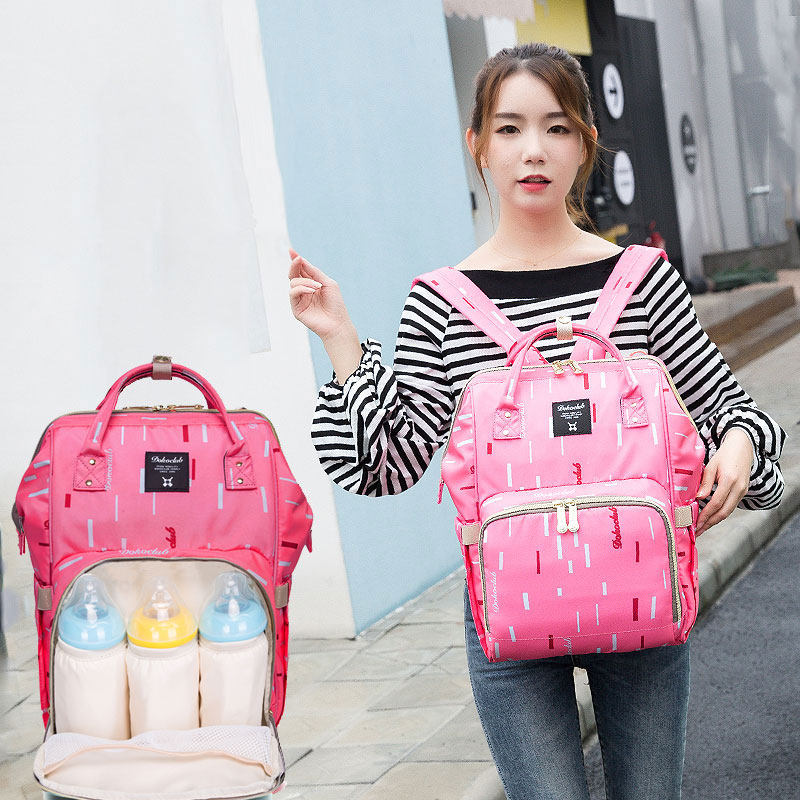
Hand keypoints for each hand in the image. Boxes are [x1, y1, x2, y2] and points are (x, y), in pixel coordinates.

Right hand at [288, 249, 361, 383]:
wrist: (338, 323)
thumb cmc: (335, 304)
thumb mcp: (327, 283)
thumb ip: (314, 272)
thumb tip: (301, 260)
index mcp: (312, 284)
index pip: (301, 270)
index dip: (296, 260)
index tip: (291, 251)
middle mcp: (304, 291)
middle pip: (293, 274)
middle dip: (295, 265)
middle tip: (298, 259)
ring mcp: (299, 300)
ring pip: (293, 282)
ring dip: (305, 281)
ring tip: (317, 287)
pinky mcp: (296, 309)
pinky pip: (292, 293)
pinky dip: (301, 289)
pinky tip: (312, 291)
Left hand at [695, 428, 753, 534]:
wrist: (743, 447)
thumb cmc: (724, 455)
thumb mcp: (711, 466)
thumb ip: (705, 483)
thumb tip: (697, 499)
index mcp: (730, 480)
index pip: (716, 503)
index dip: (705, 516)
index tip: (694, 524)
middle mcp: (739, 488)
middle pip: (723, 512)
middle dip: (709, 524)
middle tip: (696, 532)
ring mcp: (743, 491)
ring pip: (728, 512)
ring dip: (714, 521)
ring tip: (701, 528)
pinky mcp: (743, 492)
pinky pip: (730, 507)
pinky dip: (720, 514)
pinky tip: (710, 518)